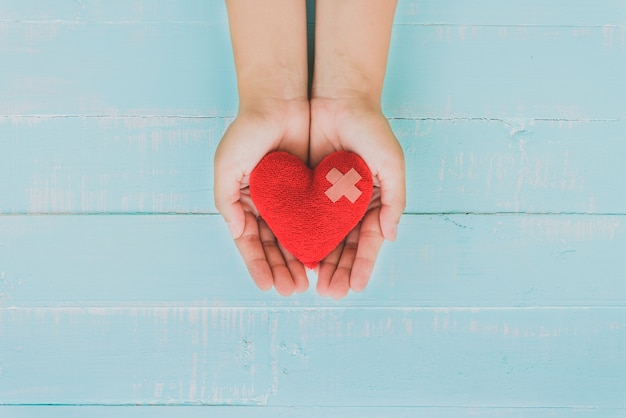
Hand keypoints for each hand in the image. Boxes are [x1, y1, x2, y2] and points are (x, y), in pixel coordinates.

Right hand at [214, 99, 309, 295]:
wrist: (279, 100)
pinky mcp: (312, 189)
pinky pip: (315, 219)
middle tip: (292, 290)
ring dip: (299, 261)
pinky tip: (322, 257)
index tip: (267, 286)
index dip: (258, 264)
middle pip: (274, 245)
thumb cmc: (248, 130)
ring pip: (295, 237)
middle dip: (281, 269)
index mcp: (245, 202)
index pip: (251, 242)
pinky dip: (317, 238)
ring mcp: (290, 199)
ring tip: (308, 283)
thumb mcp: (227, 164)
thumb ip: (225, 200)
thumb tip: (236, 231)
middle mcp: (267, 205)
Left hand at [309, 97, 405, 297]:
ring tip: (312, 286)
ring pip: (322, 239)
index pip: (368, 242)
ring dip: (319, 263)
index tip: (355, 287)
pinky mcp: (303, 191)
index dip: (363, 265)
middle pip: (344, 247)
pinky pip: (300, 220)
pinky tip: (295, 259)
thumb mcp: (390, 161)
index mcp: (372, 203)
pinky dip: (299, 240)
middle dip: (339, 271)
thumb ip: (394, 199)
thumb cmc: (370, 128)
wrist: (338, 99)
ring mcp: (326, 200)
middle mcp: (349, 207)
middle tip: (330, 294)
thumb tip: (390, 236)